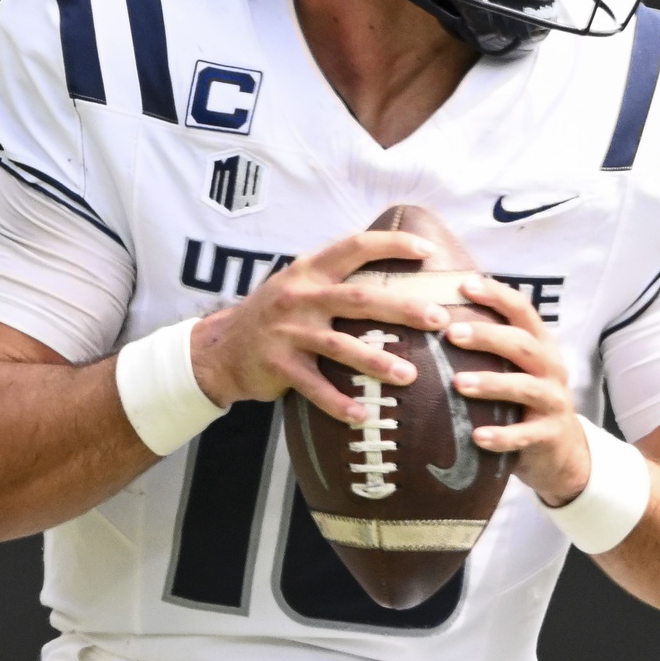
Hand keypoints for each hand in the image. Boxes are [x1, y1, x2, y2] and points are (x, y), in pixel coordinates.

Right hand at [186, 230, 454, 424]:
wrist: (221, 348)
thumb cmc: (277, 315)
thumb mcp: (300, 284)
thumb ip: (338, 276)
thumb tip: (395, 268)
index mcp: (310, 270)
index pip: (355, 247)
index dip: (392, 245)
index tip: (427, 249)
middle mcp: (300, 297)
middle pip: (360, 299)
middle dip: (402, 308)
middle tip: (438, 319)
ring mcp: (287, 332)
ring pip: (340, 346)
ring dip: (377, 362)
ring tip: (410, 375)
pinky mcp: (278, 366)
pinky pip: (314, 387)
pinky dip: (338, 403)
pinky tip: (362, 415)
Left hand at [443, 277, 588, 505]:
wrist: (563, 452)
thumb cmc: (525, 402)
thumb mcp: (516, 368)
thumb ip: (491, 346)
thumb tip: (436, 315)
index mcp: (540, 345)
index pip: (522, 311)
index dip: (496, 295)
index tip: (464, 284)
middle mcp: (550, 368)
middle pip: (522, 344)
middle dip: (488, 336)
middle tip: (451, 333)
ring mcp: (553, 402)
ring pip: (524, 387)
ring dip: (491, 384)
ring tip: (458, 383)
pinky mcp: (549, 435)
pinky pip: (525, 436)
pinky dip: (501, 436)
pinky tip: (476, 437)